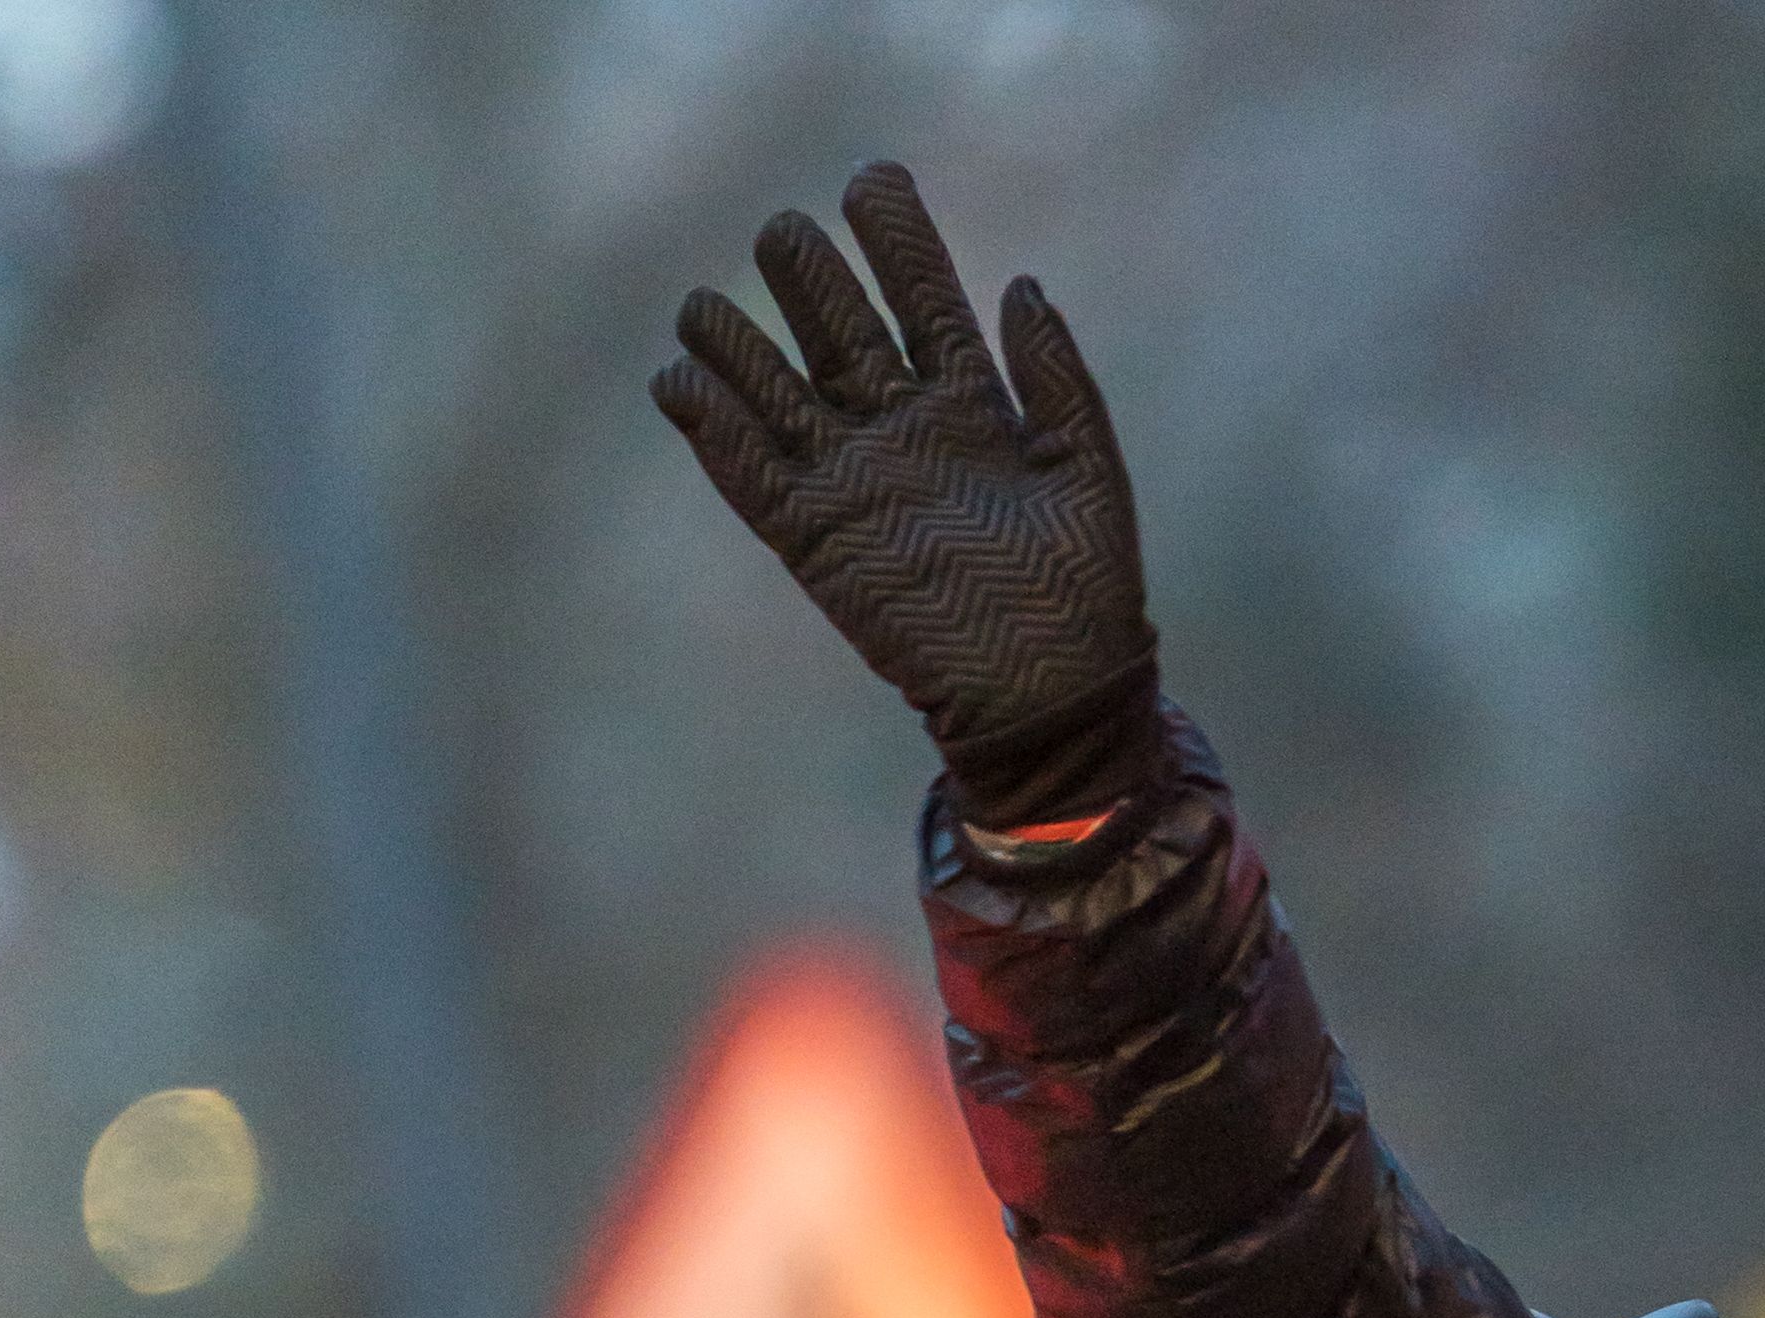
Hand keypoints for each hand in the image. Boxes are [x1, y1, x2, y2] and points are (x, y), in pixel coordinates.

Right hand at [654, 161, 1156, 796]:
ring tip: (703, 301)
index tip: (872, 178)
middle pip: (840, 333)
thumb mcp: (1089, 470)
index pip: (925, 303)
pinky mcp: (815, 538)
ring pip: (780, 393)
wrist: (1054, 692)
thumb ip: (1057, 377)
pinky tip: (676, 382)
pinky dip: (712, 431)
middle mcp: (903, 432)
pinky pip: (750, 475)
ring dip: (740, 345)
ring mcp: (854, 481)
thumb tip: (1022, 284)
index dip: (898, 242)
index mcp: (973, 406)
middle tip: (784, 233)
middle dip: (809, 279)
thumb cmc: (1085, 589)